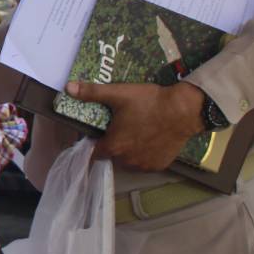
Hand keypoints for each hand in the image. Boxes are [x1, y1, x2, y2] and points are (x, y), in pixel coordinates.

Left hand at [67, 80, 205, 170]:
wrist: (185, 110)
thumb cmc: (149, 102)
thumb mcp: (118, 94)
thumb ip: (92, 93)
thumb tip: (68, 88)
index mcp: (113, 147)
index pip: (93, 153)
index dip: (94, 143)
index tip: (98, 133)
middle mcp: (126, 161)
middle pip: (111, 156)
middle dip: (112, 145)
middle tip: (120, 127)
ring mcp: (144, 165)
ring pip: (128, 161)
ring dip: (128, 151)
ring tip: (135, 132)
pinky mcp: (159, 165)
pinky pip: (145, 163)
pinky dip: (144, 155)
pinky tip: (148, 139)